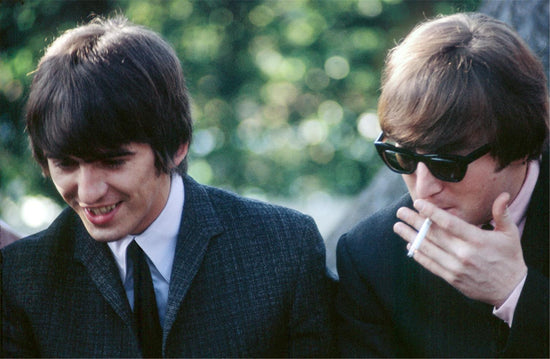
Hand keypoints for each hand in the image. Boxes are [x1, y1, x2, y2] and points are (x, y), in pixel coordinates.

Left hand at [394, 192, 526, 306]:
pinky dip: (419, 255)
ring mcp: (456, 267)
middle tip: (400, 211)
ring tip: (398, 226)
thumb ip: (502, 213)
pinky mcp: (452, 278)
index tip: (418, 203)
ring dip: (410, 237)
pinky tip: (410, 245)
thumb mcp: (510, 234)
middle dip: (414, 221)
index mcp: (477, 240)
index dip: (432, 212)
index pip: (449, 223)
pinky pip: (431, 265)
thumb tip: (503, 195)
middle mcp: (464, 254)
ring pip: (428, 249)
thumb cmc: (509, 258)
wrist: (511, 290)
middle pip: (434, 234)